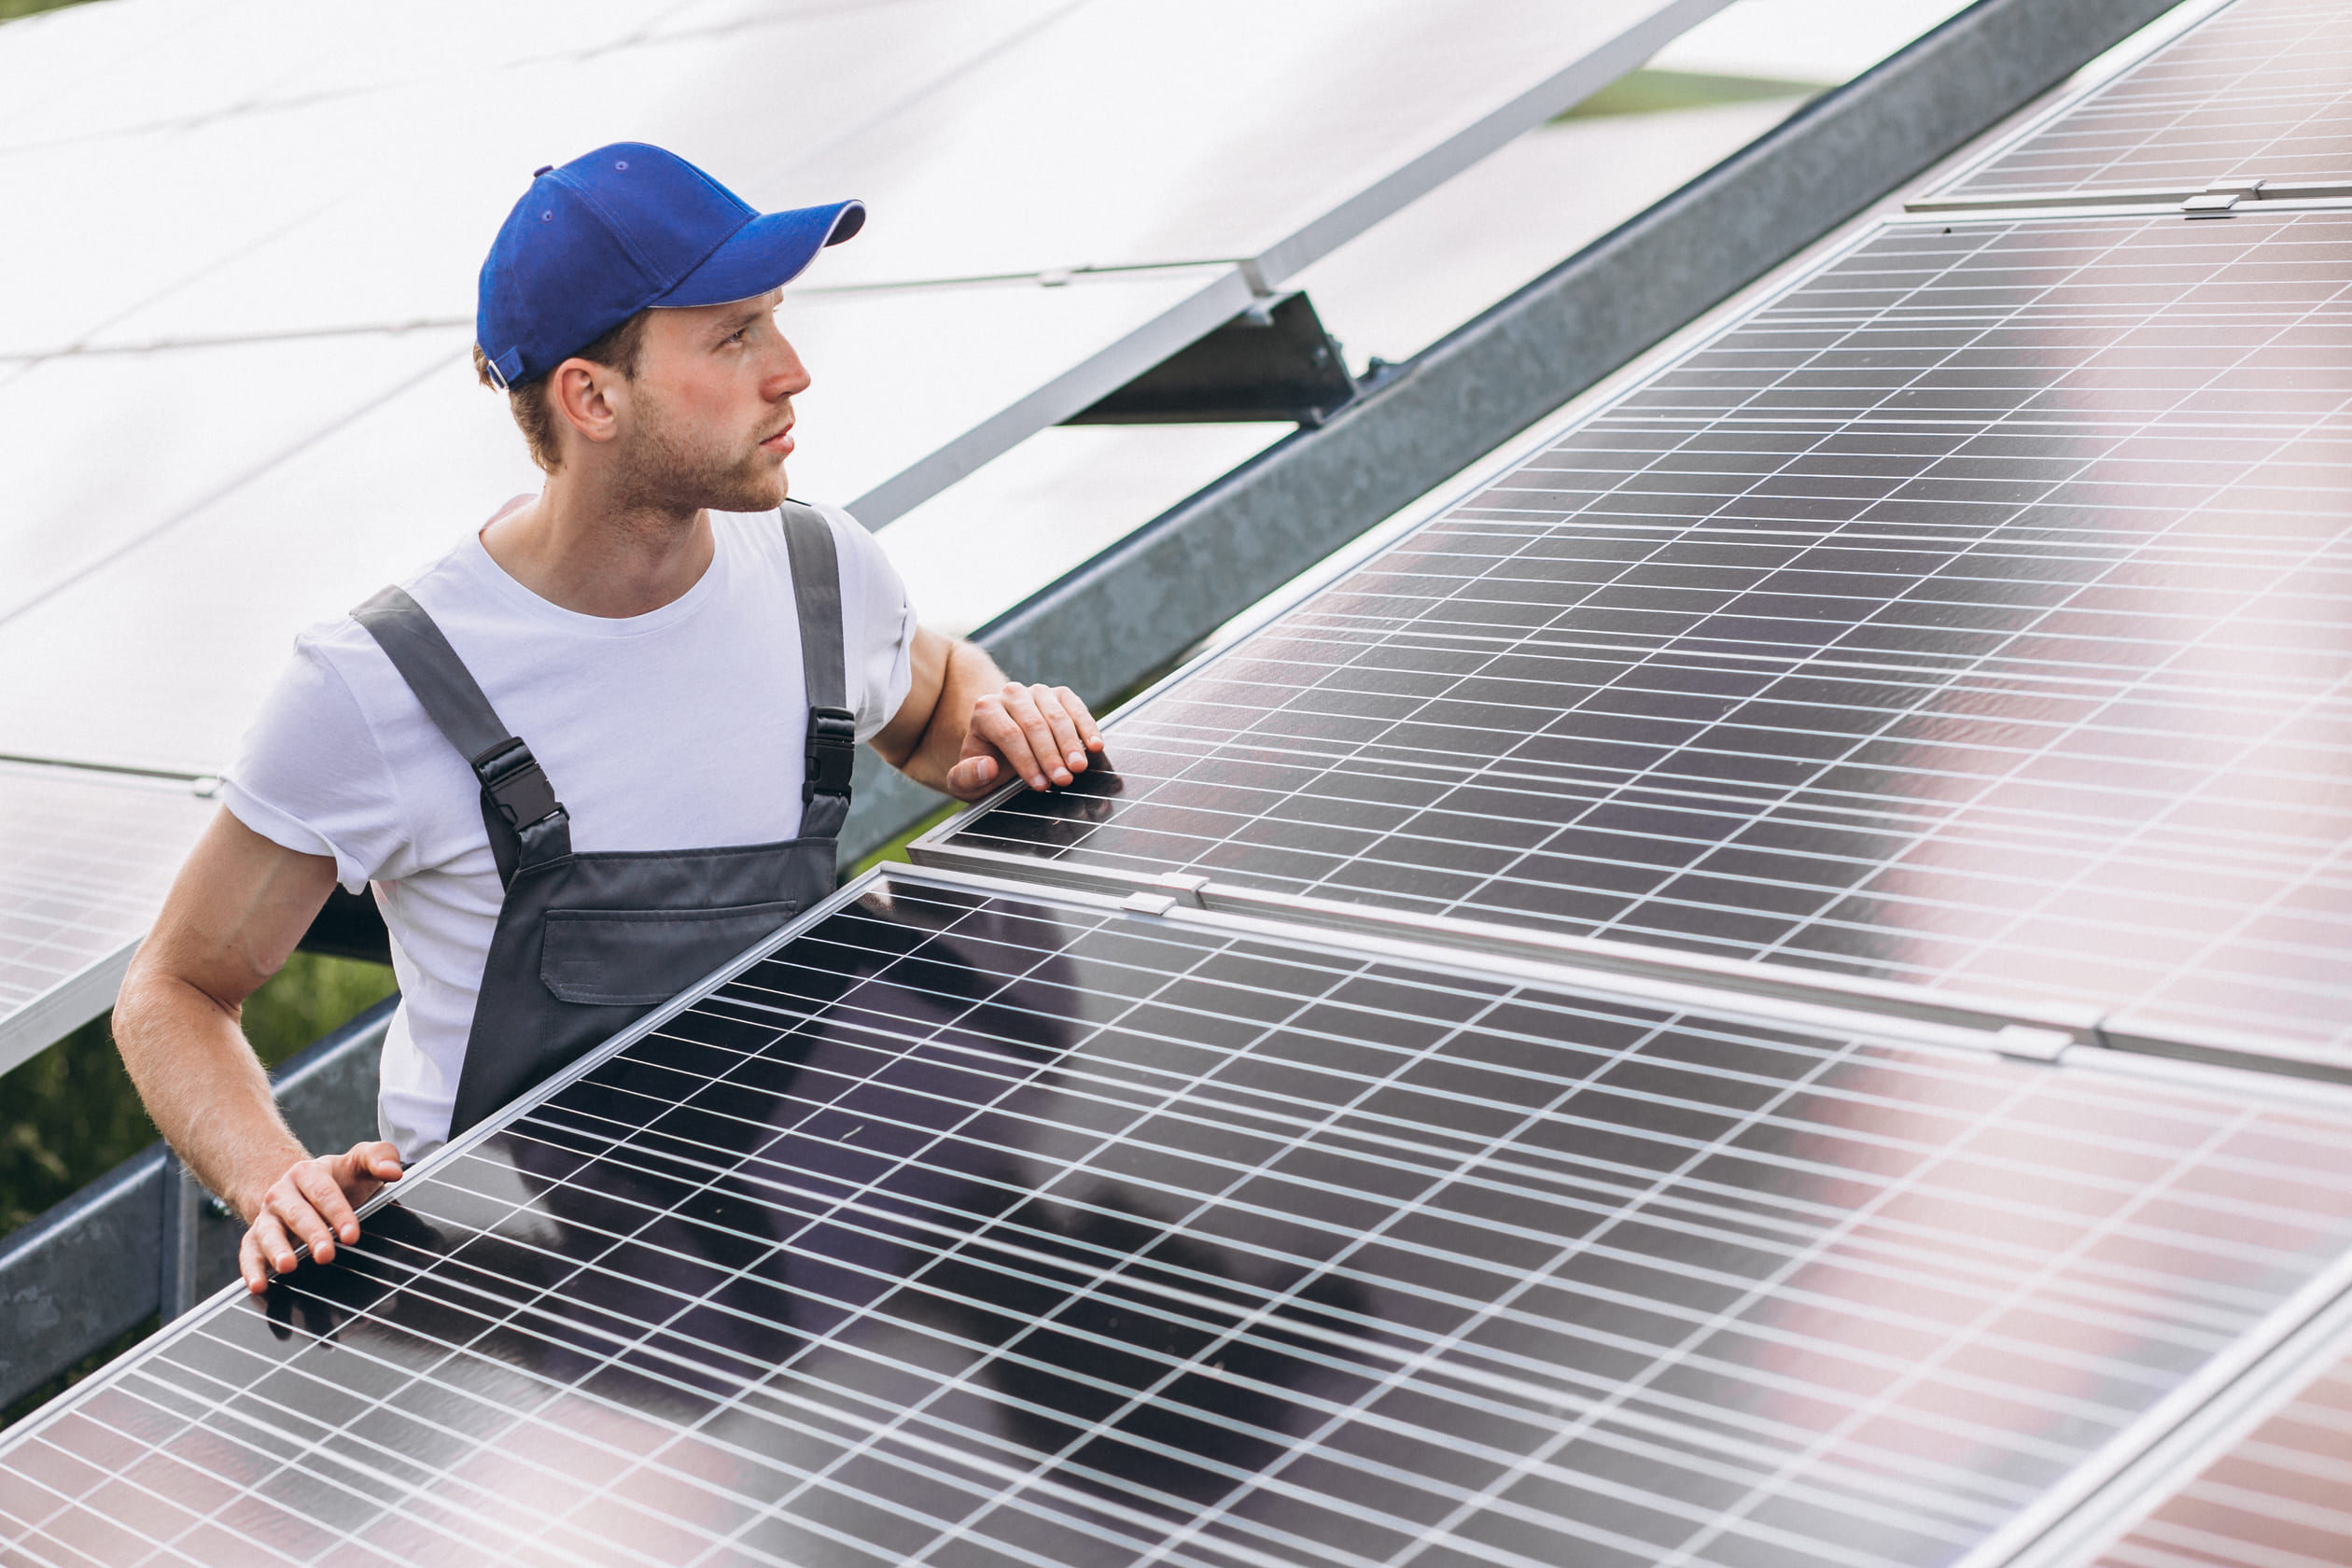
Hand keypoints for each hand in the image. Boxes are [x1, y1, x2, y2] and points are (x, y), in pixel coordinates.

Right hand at [238, 1141, 403, 1291]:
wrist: (302, 1189)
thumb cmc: (341, 1179)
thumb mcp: (360, 1162)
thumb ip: (380, 1157)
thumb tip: (394, 1171)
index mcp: (308, 1172)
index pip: (323, 1192)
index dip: (337, 1213)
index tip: (352, 1235)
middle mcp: (282, 1193)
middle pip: (297, 1214)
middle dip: (312, 1234)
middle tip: (326, 1255)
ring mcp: (267, 1217)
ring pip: (268, 1233)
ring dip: (277, 1250)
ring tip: (288, 1267)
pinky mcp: (255, 1238)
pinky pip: (248, 1253)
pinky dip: (251, 1270)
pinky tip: (258, 1285)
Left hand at [946, 682, 1103, 799]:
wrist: (1003, 749)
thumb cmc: (985, 768)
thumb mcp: (966, 782)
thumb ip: (966, 777)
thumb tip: (987, 766)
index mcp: (985, 710)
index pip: (1008, 734)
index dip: (1026, 761)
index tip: (1040, 786)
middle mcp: (1010, 694)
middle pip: (1034, 724)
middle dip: (1050, 755)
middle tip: (1064, 780)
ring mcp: (1037, 691)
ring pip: (1056, 716)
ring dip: (1071, 744)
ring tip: (1079, 768)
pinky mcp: (1060, 694)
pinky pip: (1076, 707)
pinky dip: (1087, 727)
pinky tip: (1096, 746)